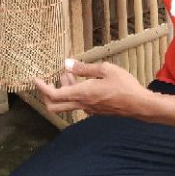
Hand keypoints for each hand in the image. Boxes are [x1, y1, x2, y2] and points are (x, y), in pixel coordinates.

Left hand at [33, 59, 149, 116]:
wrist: (139, 105)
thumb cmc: (124, 85)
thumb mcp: (104, 70)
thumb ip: (84, 68)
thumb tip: (67, 64)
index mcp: (82, 94)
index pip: (54, 95)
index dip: (42, 88)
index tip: (35, 79)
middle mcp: (82, 105)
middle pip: (55, 106)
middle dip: (46, 94)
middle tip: (46, 81)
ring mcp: (89, 110)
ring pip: (67, 103)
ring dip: (63, 90)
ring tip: (68, 74)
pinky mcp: (95, 111)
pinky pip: (78, 104)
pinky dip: (74, 93)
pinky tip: (82, 82)